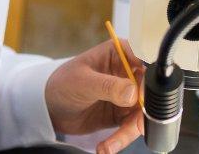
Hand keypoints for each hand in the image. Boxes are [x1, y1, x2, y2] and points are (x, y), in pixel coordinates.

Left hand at [45, 38, 145, 153]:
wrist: (48, 107)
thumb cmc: (62, 83)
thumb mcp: (82, 82)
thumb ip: (108, 86)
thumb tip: (132, 93)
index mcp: (120, 53)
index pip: (145, 61)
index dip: (149, 78)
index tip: (144, 97)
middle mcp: (128, 73)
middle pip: (150, 91)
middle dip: (143, 112)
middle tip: (133, 127)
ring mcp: (127, 94)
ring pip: (142, 113)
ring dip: (128, 132)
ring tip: (109, 146)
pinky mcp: (123, 114)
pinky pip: (131, 127)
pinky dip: (121, 139)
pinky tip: (106, 147)